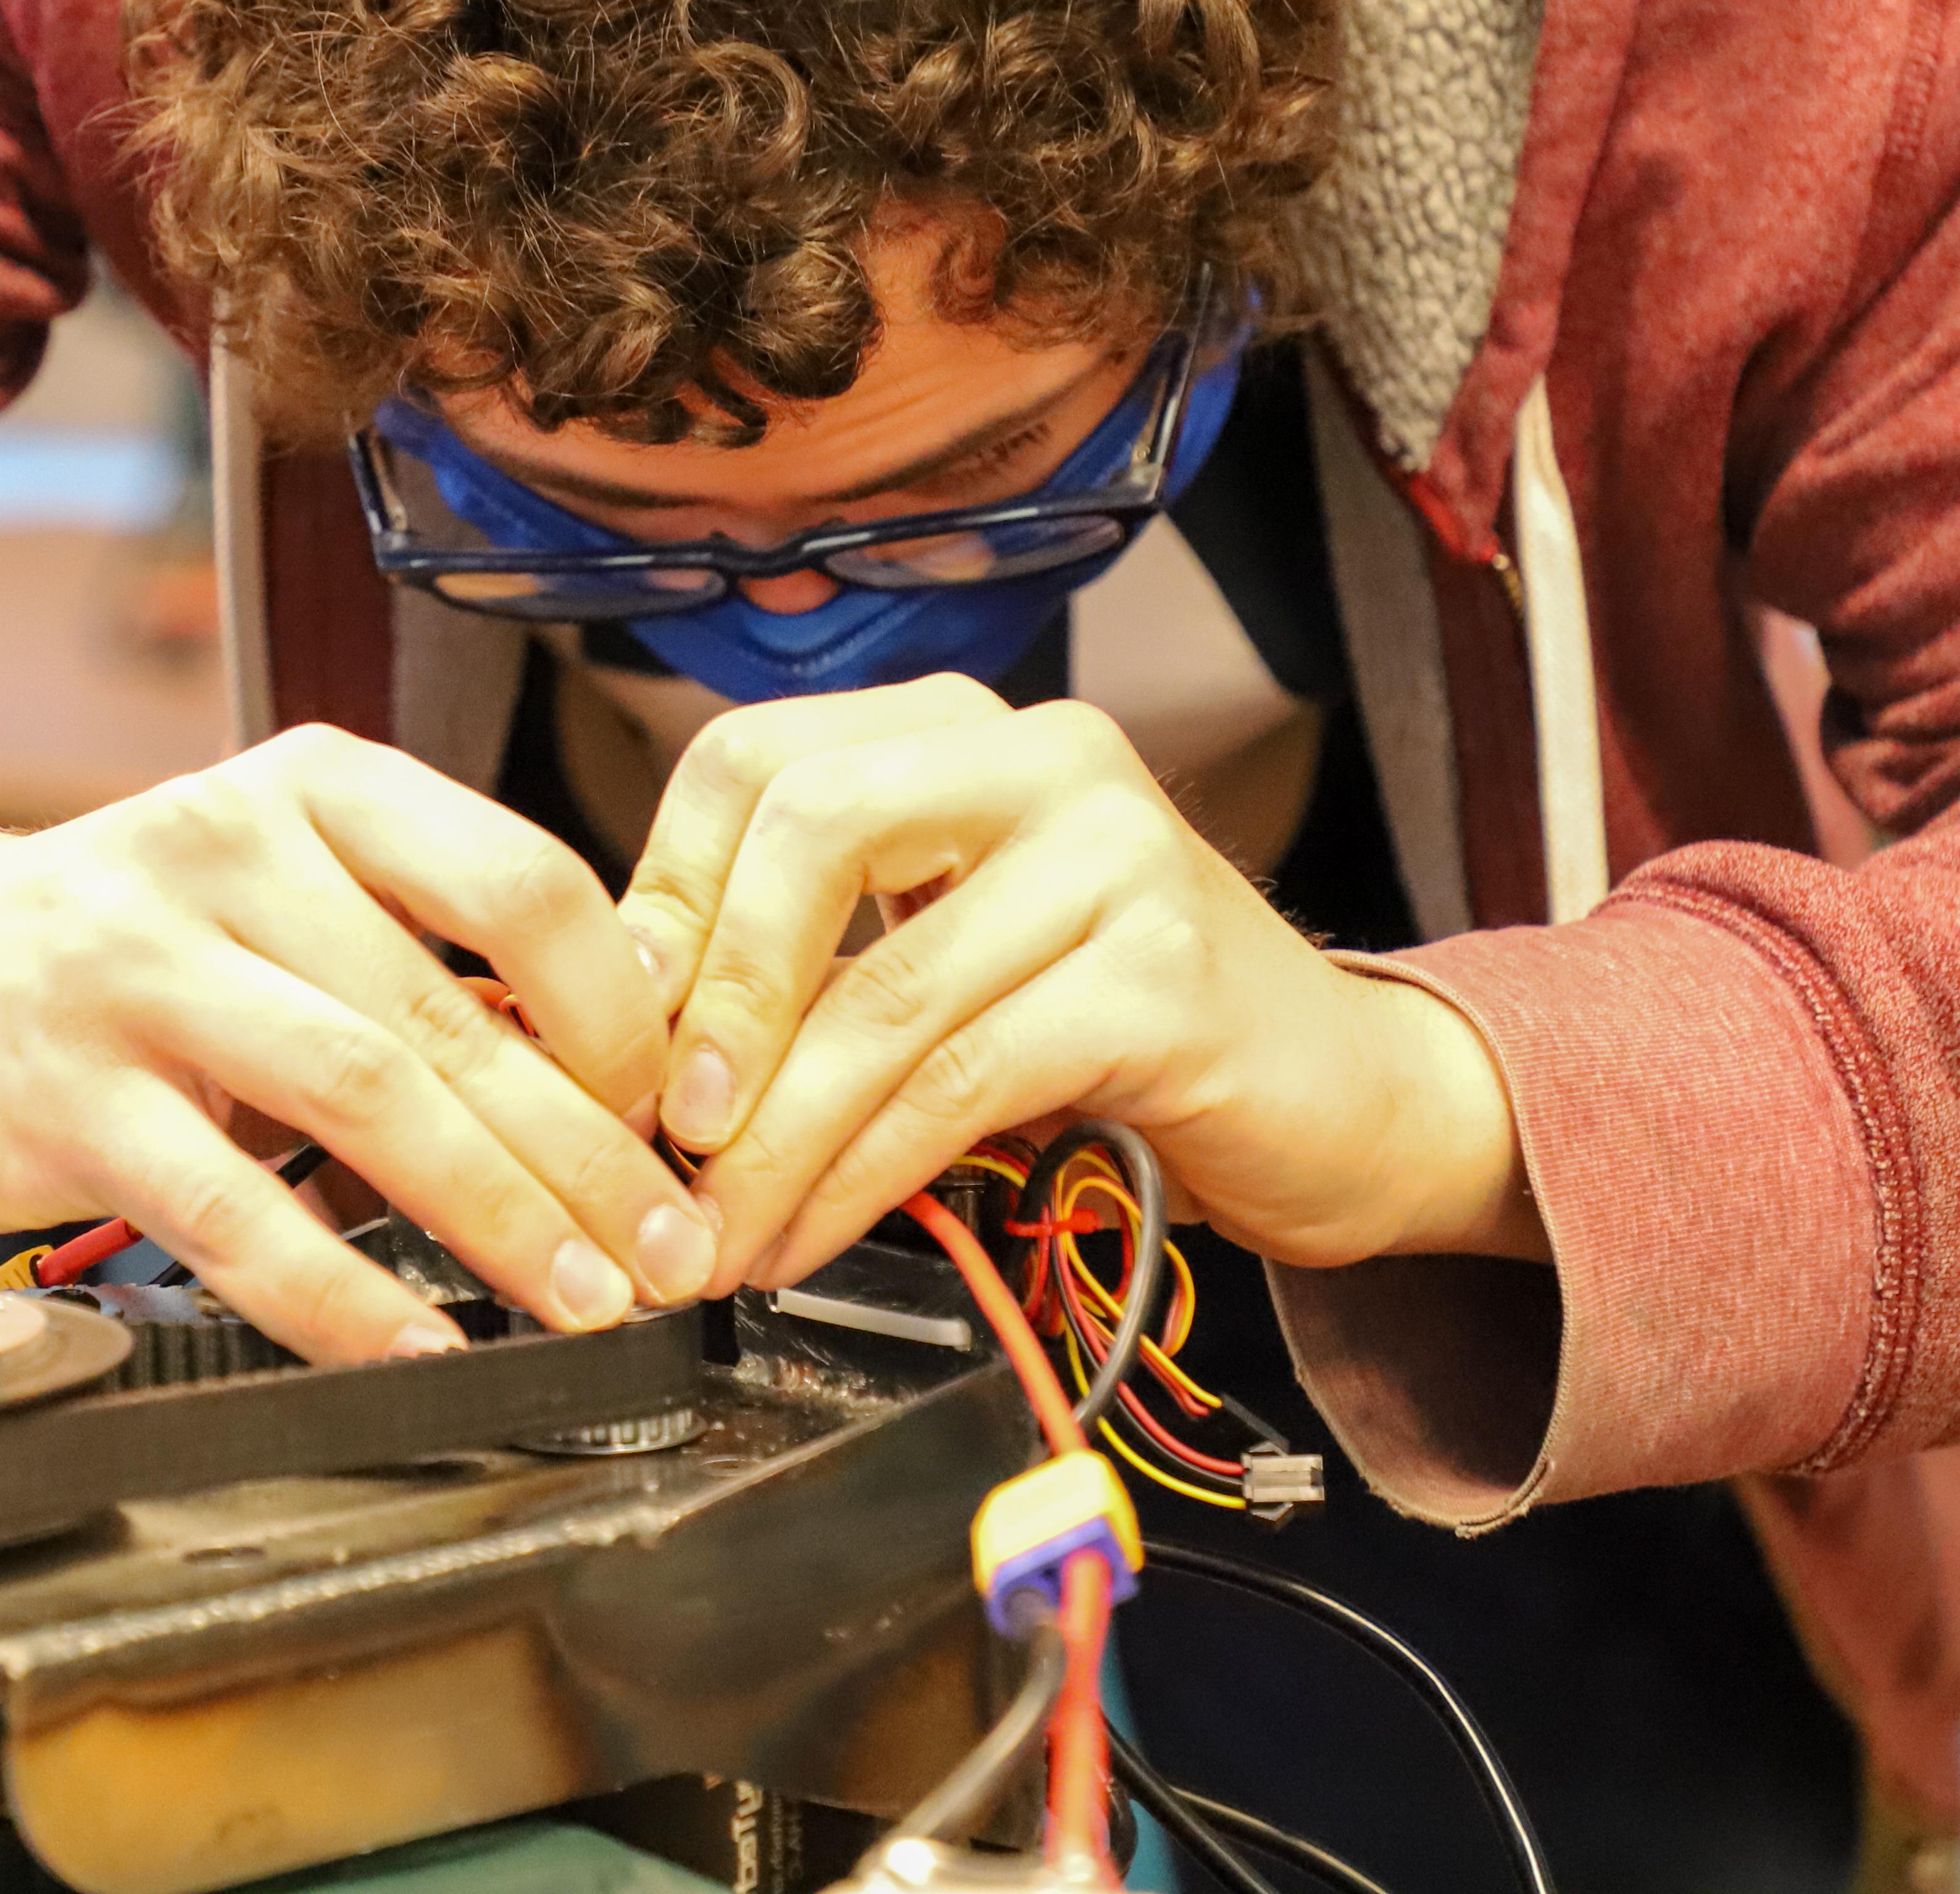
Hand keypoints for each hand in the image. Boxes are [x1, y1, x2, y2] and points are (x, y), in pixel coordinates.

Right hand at [0, 725, 716, 1362]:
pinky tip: (420, 1354)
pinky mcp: (65, 1095)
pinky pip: (234, 1211)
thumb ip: (423, 956)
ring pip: (366, 1099)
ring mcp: (135, 969)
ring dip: (503, 1218)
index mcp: (312, 786)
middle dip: (595, 1154)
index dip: (624, 1011)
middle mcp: (226, 851)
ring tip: (590, 1305)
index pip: (520, 877)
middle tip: (678, 1252)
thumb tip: (624, 1073)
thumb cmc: (120, 946)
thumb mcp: (276, 892)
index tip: (677, 1114)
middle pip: (454, 1013)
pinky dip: (345, 1298)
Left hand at [612, 677, 1542, 1296]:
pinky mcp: (1163, 979)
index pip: (751, 758)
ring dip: (776, 1139)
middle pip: (806, 827)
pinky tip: (813, 1235)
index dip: (662, 899)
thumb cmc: (1117, 1027)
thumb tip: (627, 1032)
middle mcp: (1043, 754)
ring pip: (880, 993)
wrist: (1341, 1096)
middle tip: (668, 1139)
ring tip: (723, 1233)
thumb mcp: (944, 954)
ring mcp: (1117, 856)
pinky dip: (861, 1176)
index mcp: (963, 725)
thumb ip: (812, 956)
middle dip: (712, 1001)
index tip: (618, 1038)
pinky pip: (959, 1083)